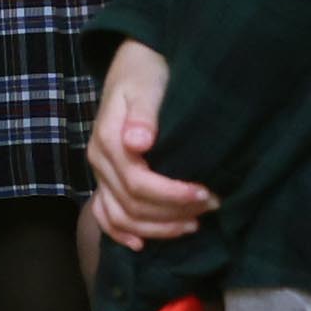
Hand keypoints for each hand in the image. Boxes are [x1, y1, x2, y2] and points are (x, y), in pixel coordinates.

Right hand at [89, 41, 212, 253]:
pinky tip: (141, 245)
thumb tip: (138, 143)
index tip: (206, 192)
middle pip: (132, 204)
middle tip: (211, 204)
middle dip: (173, 212)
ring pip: (120, 216)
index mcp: (108, 140)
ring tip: (193, 224)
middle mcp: (99, 161)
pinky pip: (105, 215)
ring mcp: (100, 173)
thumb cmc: (148, 73)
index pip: (137, 183)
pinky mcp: (105, 179)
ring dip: (157, 228)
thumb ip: (144, 114)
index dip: (172, 195)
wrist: (137, 65)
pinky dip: (120, 233)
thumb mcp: (148, 86)